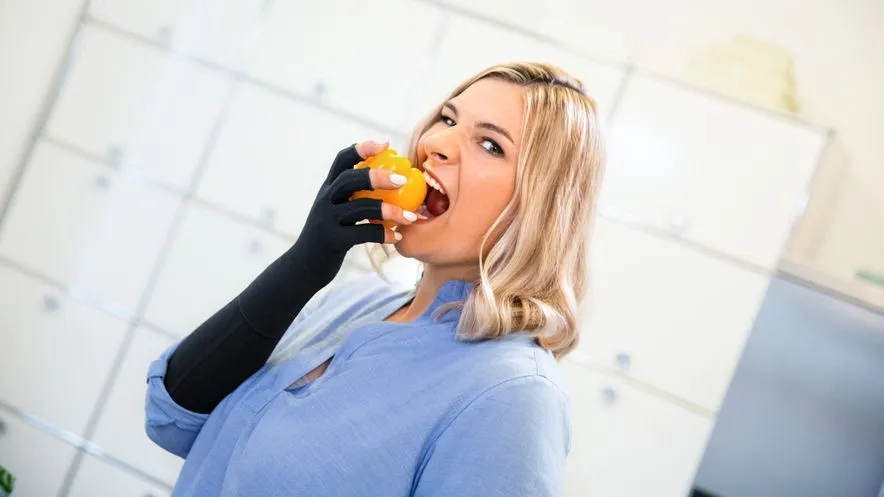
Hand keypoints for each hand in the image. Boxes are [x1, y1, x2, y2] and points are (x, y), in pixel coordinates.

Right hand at [299, 140, 416, 253]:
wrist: (303, 267)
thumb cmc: (329, 238)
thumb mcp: (336, 213)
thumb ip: (353, 198)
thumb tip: (390, 186)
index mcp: (328, 190)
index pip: (341, 161)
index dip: (362, 148)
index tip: (385, 143)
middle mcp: (325, 200)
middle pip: (349, 179)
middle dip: (376, 176)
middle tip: (402, 179)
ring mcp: (327, 220)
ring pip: (359, 207)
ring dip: (388, 210)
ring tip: (411, 216)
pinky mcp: (332, 241)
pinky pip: (362, 233)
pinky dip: (382, 234)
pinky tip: (396, 237)